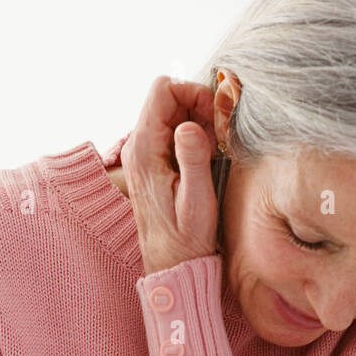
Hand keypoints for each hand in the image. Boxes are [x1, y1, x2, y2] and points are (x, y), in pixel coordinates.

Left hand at [121, 75, 220, 276]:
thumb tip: (190, 125)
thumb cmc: (186, 239)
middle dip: (197, 105)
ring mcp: (142, 154)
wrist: (171, 265)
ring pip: (170, 113)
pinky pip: (171, 131)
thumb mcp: (197, 201)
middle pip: (167, 97)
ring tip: (213, 150)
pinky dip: (192, 135)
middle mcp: (137, 147)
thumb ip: (193, 158)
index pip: (163, 89)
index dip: (193, 92)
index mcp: (144, 151)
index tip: (214, 116)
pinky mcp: (151, 162)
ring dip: (196, 121)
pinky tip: (205, 158)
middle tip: (218, 135)